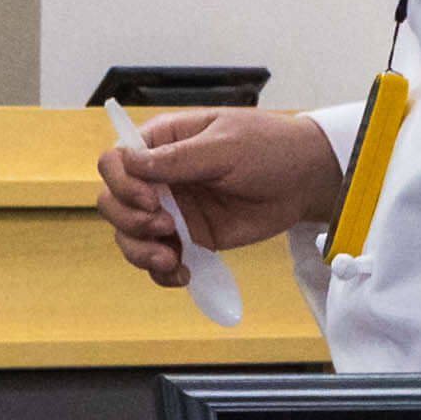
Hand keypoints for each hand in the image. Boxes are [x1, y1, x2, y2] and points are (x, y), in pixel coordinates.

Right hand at [96, 109, 343, 283]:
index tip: (152, 200)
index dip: (122, 184)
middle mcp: (158, 178)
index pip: (115, 162)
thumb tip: (129, 163)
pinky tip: (181, 275)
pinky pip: (158, 259)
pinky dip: (161, 273)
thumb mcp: (226, 147)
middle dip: (130, 221)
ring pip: (129, 235)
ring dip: (140, 252)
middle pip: (112, 202)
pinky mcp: (188, 238)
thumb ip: (178, 159)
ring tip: (170, 261)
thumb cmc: (270, 149)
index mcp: (161, 144)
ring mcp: (171, 210)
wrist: (307, 181)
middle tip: (166, 229)